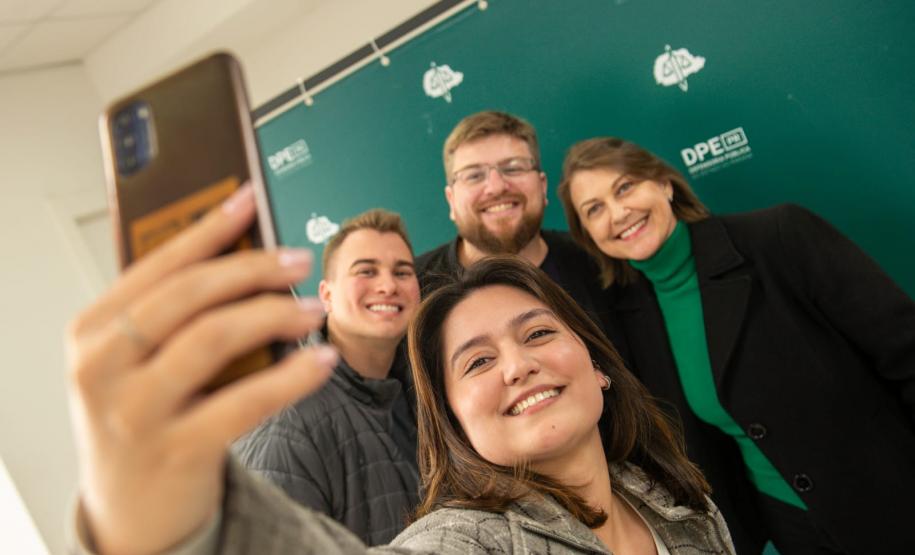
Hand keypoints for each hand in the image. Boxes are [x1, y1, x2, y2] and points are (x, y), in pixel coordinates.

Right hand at [66, 185, 337, 554]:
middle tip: (298, 259)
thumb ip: (175, 316)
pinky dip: (291, 377)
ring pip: (215, 339)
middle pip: (189, 295)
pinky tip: (322, 360)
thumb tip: (247, 256)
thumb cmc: (142, 417)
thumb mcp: (137, 363)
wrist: (128, 512)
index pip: (156, 264)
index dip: (208, 227)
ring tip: (312, 307)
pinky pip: (245, 401)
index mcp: (91, 331)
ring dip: (274, 315)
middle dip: (251, 268)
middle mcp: (101, 367)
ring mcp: (134, 412)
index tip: (250, 197)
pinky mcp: (176, 451)